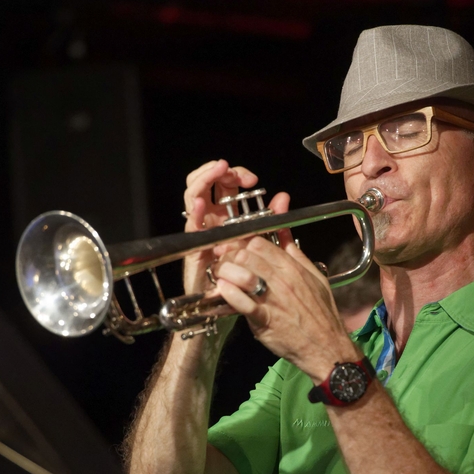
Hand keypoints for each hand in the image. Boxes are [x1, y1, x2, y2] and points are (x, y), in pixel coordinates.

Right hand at [182, 159, 261, 294]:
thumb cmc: (243, 275)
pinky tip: (200, 204)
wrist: (230, 304)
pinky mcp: (194, 247)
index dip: (235, 173)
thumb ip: (270, 218)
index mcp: (226, 214)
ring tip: (216, 171)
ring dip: (203, 179)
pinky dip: (194, 212)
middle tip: (229, 169)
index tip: (251, 179)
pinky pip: (191, 226)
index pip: (225, 183)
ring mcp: (200, 230)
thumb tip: (282, 197)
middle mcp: (210, 219)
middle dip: (216, 170)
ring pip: (193, 196)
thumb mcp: (260, 242)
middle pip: (205, 183)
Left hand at [210, 235, 359, 383]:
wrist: (326, 346)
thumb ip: (298, 257)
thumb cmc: (321, 315)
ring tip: (220, 277)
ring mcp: (273, 299)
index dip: (241, 244)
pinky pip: (244, 303)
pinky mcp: (265, 320)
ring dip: (225, 272)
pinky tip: (223, 290)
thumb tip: (285, 238)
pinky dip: (230, 294)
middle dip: (229, 257)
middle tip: (222, 264)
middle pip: (246, 255)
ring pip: (242, 273)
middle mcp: (282, 280)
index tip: (234, 251)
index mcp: (293, 268)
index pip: (259, 243)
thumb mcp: (316, 279)